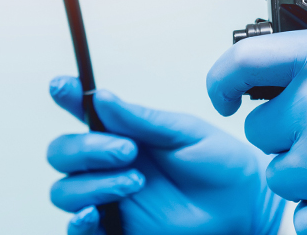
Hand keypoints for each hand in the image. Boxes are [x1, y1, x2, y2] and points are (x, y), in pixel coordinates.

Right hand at [47, 76, 284, 234]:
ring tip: (136, 180)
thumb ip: (142, 120)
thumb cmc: (219, 163)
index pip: (84, 110)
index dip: (67, 96)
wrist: (243, 204)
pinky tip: (93, 214)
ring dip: (93, 183)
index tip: (63, 86)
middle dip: (86, 148)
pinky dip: (77, 222)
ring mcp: (110, 196)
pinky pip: (78, 230)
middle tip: (128, 150)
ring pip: (65, 190)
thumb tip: (101, 98)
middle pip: (63, 152)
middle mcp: (110, 163)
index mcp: (125, 131)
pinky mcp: (116, 227)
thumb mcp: (185, 133)